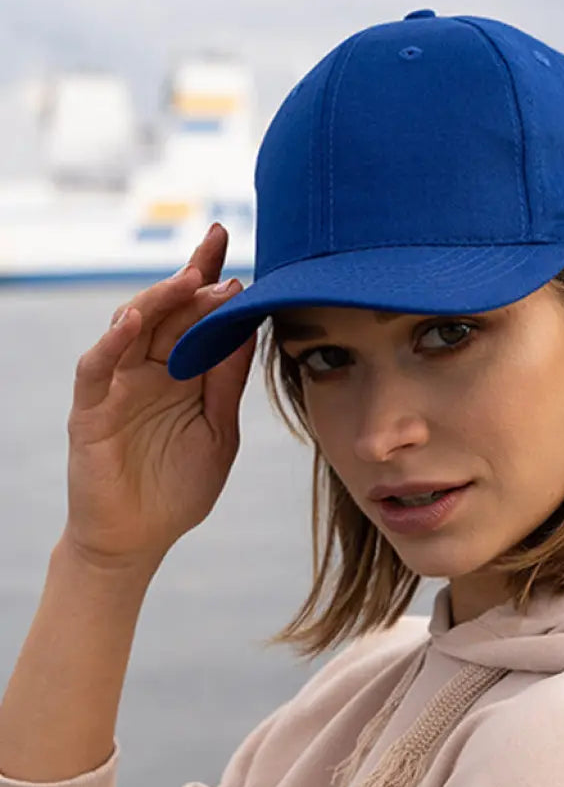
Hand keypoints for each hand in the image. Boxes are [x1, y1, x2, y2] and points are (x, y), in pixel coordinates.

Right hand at [62, 223, 256, 569]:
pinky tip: (133, 321)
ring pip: (133, 328)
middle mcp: (149, 371)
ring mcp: (118, 387)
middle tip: (216, 246)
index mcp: (182, 373)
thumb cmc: (178, 488)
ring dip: (160, 301)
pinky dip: (112, 343)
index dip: (209, 280)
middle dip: (190, 276)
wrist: (138, 540)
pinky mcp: (91, 410)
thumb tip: (248, 328)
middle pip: (167, 312)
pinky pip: (97, 368)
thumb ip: (227, 382)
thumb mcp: (218, 430)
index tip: (231, 246)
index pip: (195, 317)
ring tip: (190, 278)